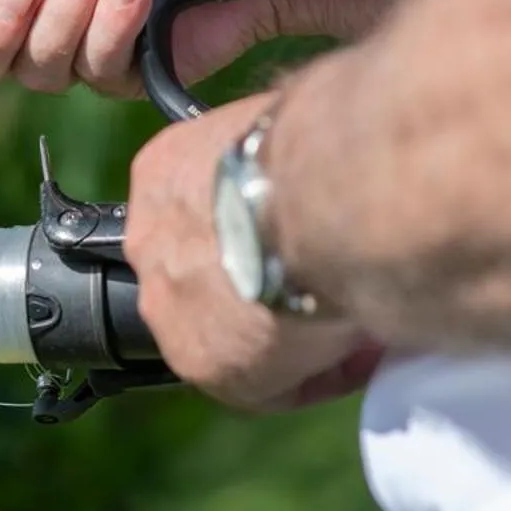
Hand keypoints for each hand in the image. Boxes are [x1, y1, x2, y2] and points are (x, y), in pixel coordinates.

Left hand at [123, 92, 382, 411]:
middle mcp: (151, 242)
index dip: (255, 234)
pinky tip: (358, 354)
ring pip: (231, 332)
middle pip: (207, 276)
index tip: (301, 238)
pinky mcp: (209, 364)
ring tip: (351, 323)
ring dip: (286, 332)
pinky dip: (313, 373)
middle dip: (263, 285)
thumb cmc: (322, 138)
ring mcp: (170, 308)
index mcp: (165, 174)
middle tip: (325, 284)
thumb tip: (333, 149)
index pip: (201, 215)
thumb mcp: (286, 126)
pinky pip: (265, 384)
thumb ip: (287, 154)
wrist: (320, 192)